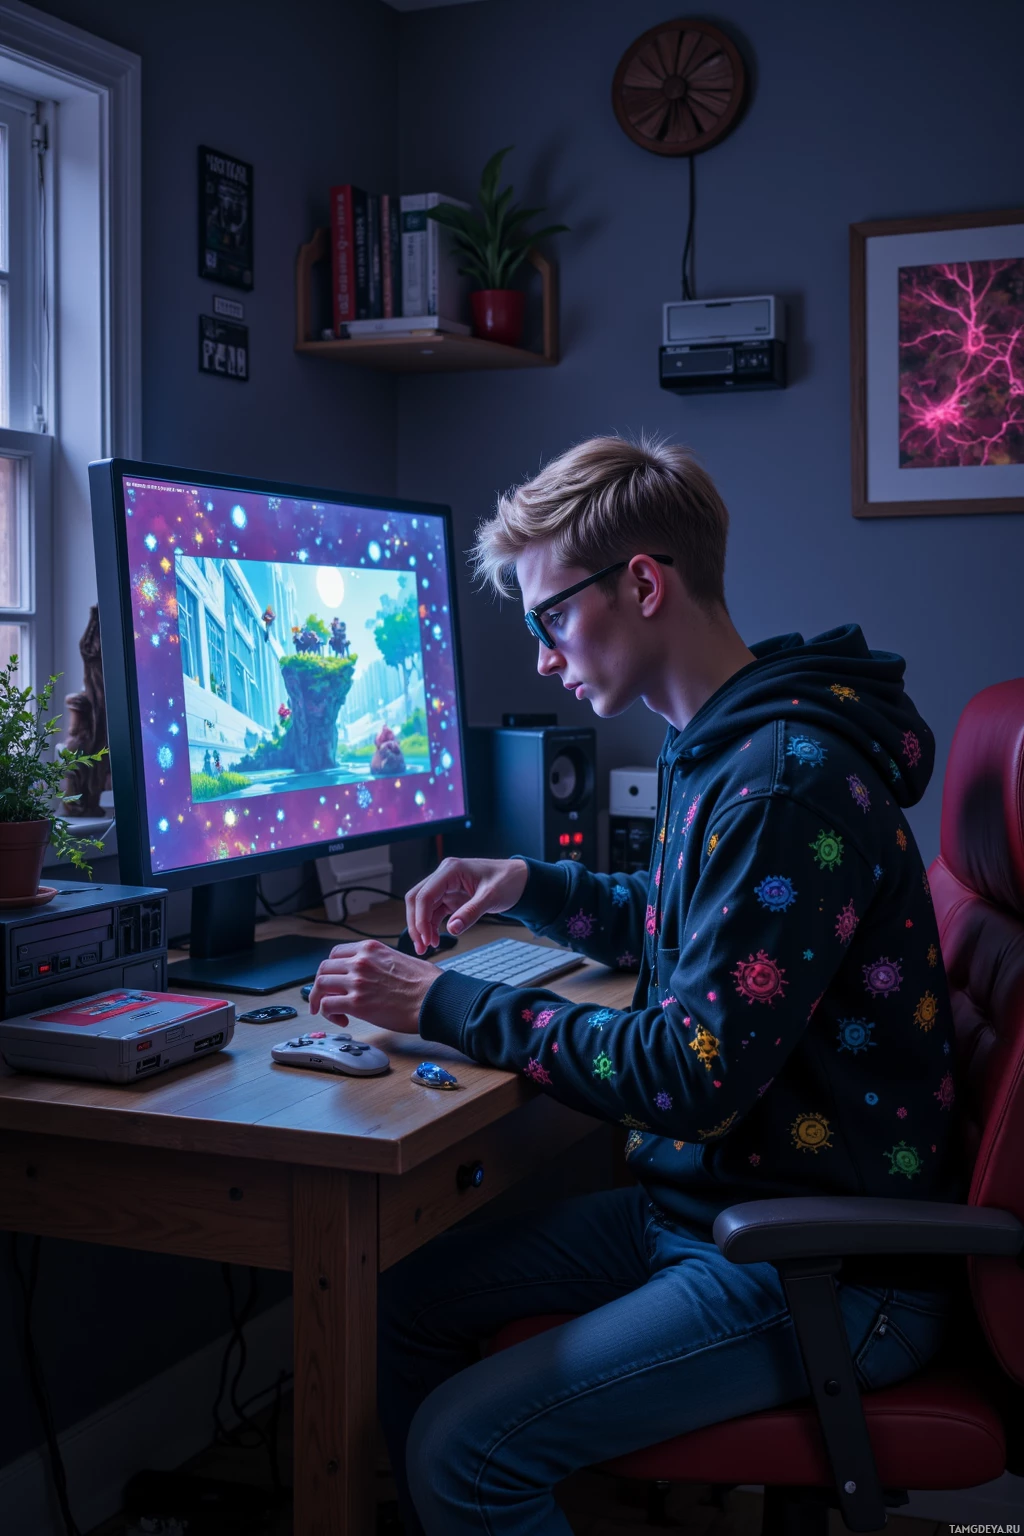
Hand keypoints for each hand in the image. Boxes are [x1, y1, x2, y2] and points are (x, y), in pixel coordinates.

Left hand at [308, 940, 440, 1033]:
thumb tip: (375, 973)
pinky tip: (342, 1019)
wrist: (435, 999)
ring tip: (329, 1011)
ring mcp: (356, 981)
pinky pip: (327, 1005)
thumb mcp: (400, 958)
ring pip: (320, 985)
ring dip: (321, 1000)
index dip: (331, 968)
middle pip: (324, 968)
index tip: (332, 978)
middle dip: (320, 984)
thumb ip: (380, 962)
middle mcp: (360, 961)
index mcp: (370, 948)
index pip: (336, 953)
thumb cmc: (426, 983)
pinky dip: (328, 1013)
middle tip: (323, 997)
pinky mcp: (356, 1003)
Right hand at [405, 857, 528, 954]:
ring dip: (421, 927)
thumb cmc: (508, 881)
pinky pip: (434, 912)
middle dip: (416, 923)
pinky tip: (435, 939)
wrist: (519, 880)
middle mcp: (444, 876)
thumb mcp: (491, 897)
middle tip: (421, 946)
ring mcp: (446, 886)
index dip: (421, 918)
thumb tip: (452, 929)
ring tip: (427, 947)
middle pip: (417, 899)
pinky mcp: (450, 897)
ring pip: (423, 907)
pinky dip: (431, 926)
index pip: (425, 895)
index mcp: (450, 870)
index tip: (425, 938)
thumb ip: (471, 912)